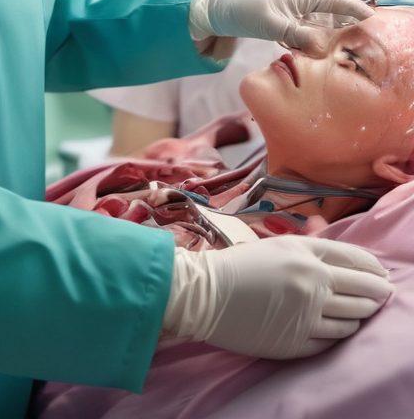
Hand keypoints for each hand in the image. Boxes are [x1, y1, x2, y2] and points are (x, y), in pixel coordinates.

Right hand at [163, 236, 392, 359]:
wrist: (205, 295)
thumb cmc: (238, 265)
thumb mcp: (277, 245)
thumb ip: (311, 248)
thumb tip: (343, 254)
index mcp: (305, 253)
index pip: (357, 259)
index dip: (374, 268)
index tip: (381, 273)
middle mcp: (312, 283)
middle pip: (363, 290)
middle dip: (378, 292)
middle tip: (383, 294)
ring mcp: (306, 315)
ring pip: (353, 319)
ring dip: (362, 315)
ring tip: (363, 312)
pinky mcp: (297, 342)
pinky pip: (333, 341)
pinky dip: (341, 334)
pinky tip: (340, 329)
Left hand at [189, 0, 370, 53]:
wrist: (212, 10)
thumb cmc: (242, 7)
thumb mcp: (272, 23)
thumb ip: (299, 35)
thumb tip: (323, 49)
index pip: (338, 3)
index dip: (357, 12)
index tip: (374, 21)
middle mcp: (300, 5)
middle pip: (331, 19)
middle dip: (346, 32)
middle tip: (362, 50)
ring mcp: (291, 16)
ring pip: (318, 31)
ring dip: (327, 43)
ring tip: (342, 58)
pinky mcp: (281, 28)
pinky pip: (304, 39)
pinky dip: (310, 48)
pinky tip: (313, 59)